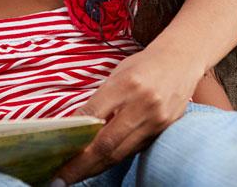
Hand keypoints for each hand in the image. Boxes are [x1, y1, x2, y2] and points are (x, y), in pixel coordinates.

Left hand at [53, 45, 201, 183]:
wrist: (181, 60)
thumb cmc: (142, 65)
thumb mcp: (117, 74)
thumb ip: (100, 100)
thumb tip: (76, 125)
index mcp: (126, 84)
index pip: (93, 115)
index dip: (73, 136)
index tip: (56, 150)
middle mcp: (142, 105)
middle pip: (107, 143)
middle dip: (81, 164)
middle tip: (60, 178)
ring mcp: (155, 121)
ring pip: (121, 152)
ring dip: (96, 167)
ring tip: (74, 176)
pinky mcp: (163, 131)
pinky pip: (134, 150)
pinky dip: (114, 159)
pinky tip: (98, 165)